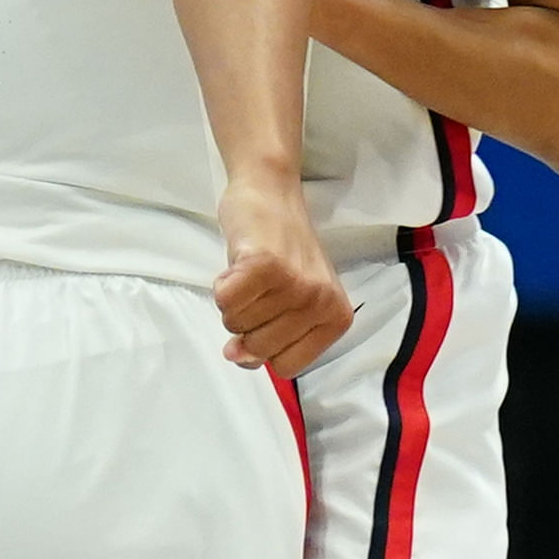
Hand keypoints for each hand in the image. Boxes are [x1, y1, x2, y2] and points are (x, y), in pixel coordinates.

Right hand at [215, 177, 355, 376]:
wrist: (271, 191)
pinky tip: (238, 264)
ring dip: (233, 301)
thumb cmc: (281, 249)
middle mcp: (321, 302)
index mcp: (336, 318)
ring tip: (251, 272)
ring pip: (237, 325)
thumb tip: (236, 355)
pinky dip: (222, 285)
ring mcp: (295, 283)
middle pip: (260, 350)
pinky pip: (225, 301)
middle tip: (259, 288)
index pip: (286, 367)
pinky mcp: (265, 264)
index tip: (271, 314)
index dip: (267, 346)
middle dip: (247, 324)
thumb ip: (269, 338)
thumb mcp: (288, 303)